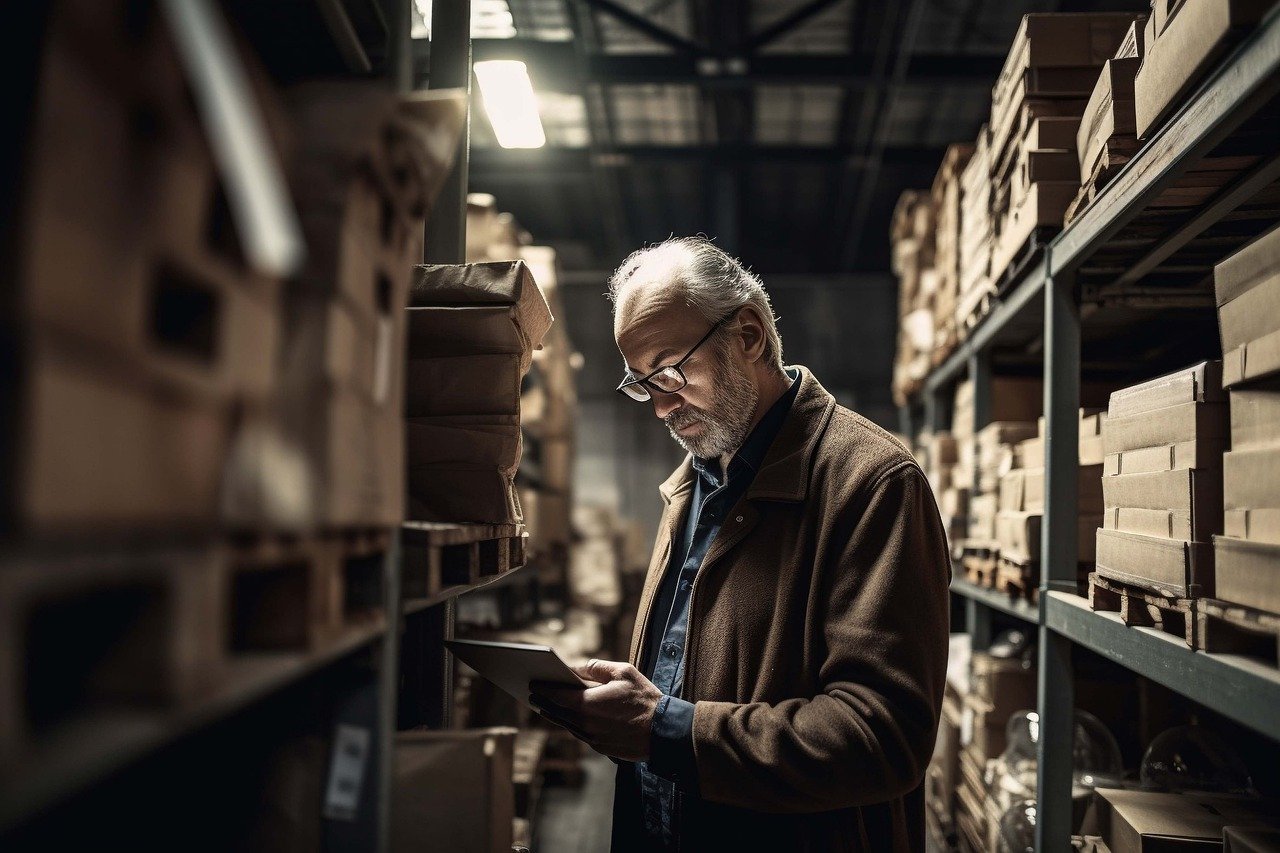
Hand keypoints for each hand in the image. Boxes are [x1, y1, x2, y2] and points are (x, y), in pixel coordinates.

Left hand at [530, 658, 662, 761]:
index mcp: (588, 704)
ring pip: (567, 725)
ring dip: (555, 715)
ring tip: (546, 706)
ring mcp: (592, 738)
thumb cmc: (645, 699)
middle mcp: (586, 724)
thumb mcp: (623, 673)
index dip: (543, 689)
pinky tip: (569, 718)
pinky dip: (572, 724)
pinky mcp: (601, 748)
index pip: (557, 696)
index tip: (533, 683)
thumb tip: (577, 668)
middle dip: (544, 702)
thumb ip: (597, 668)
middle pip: (557, 713)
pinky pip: (581, 734)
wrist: (664, 731)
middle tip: (533, 694)